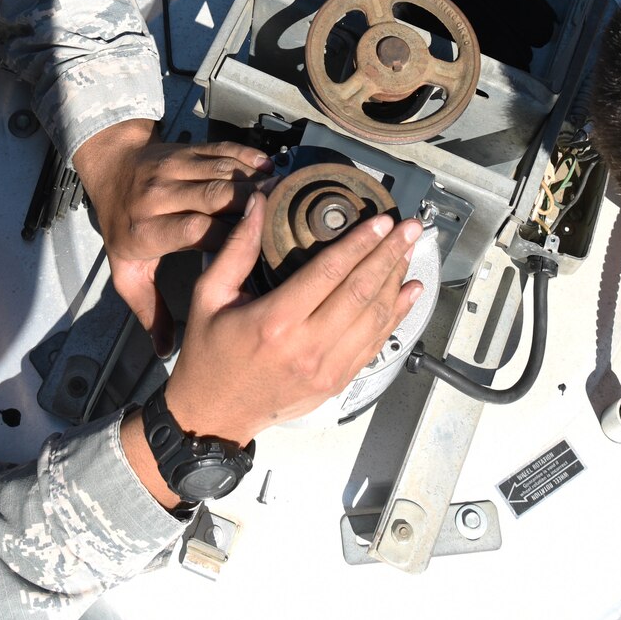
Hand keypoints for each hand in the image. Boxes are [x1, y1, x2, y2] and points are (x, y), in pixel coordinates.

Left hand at [70, 120, 269, 351]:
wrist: (110, 169)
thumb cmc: (123, 229)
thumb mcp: (127, 273)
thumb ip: (150, 311)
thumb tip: (165, 352)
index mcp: (145, 231)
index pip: (190, 230)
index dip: (225, 236)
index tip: (254, 249)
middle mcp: (158, 196)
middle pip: (210, 197)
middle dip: (247, 205)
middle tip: (280, 216)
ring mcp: (172, 169)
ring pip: (218, 172)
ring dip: (252, 181)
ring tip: (283, 193)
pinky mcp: (185, 150)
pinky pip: (218, 151)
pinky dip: (245, 157)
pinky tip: (268, 167)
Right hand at [163, 194, 423, 443]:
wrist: (215, 415)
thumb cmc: (209, 354)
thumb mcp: (209, 297)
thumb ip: (237, 250)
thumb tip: (259, 204)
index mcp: (275, 322)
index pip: (329, 272)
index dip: (360, 243)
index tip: (381, 220)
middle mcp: (308, 346)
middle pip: (361, 291)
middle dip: (390, 254)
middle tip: (411, 228)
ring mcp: (327, 368)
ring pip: (375, 317)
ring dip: (396, 280)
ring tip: (410, 250)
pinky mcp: (338, 381)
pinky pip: (375, 342)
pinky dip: (396, 314)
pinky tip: (409, 291)